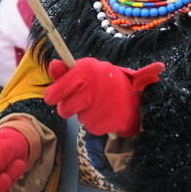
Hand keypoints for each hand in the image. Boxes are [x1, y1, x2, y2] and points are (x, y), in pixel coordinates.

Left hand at [43, 58, 164, 136]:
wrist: (138, 96)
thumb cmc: (108, 83)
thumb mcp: (90, 70)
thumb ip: (69, 71)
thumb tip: (52, 64)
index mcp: (87, 70)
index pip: (60, 87)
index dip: (53, 94)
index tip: (51, 98)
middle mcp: (92, 87)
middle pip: (64, 109)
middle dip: (67, 109)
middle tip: (76, 104)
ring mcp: (100, 106)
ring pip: (79, 118)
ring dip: (85, 114)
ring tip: (99, 104)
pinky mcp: (108, 122)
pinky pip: (92, 127)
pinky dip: (97, 122)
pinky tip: (106, 113)